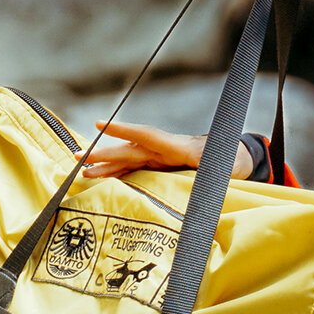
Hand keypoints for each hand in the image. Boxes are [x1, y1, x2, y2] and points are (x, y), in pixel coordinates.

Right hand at [82, 121, 252, 179]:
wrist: (234, 157)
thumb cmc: (231, 163)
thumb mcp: (226, 170)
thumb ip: (212, 175)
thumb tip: (199, 189)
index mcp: (180, 147)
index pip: (148, 136)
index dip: (124, 130)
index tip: (100, 124)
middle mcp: (165, 150)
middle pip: (131, 150)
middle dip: (104, 153)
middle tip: (78, 157)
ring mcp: (161, 158)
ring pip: (129, 160)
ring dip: (106, 165)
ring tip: (82, 172)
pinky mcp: (159, 167)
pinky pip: (134, 169)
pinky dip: (117, 174)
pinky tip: (100, 180)